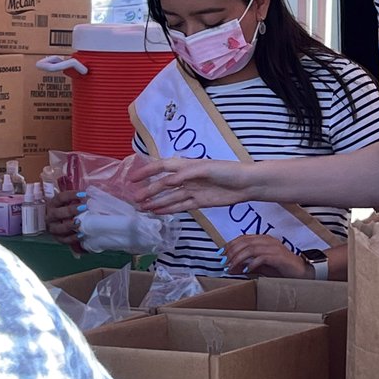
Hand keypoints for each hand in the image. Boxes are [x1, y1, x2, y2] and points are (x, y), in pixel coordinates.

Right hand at [46, 189, 86, 252]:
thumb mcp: (69, 202)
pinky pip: (64, 240)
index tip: (84, 194)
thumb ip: (78, 199)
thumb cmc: (68, 209)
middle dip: (70, 210)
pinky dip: (73, 238)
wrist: (59, 223)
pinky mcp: (58, 238)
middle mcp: (50, 216)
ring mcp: (53, 228)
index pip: (60, 198)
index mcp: (53, 204)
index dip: (71, 195)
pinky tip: (81, 234)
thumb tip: (94, 195)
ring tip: (80, 222)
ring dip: (70, 225)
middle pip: (57, 213)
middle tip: (83, 208)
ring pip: (58, 228)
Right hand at [126, 157, 260, 214]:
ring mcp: (192, 190)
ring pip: (169, 197)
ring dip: (156, 201)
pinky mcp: (199, 202)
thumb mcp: (207, 169)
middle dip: (149, 191)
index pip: (162, 167)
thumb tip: (167, 182)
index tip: (132, 178)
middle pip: (163, 185)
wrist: (246, 184)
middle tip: (134, 199)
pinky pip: (180, 206)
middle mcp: (186, 178)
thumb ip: (187, 174)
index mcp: (187, 165)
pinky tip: (157, 212)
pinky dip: (168, 209)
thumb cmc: (228, 171)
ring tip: (141, 208)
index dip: (146, 171)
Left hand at [222, 235, 310, 278]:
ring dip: (238, 259)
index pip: (243, 238)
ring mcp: (274, 247)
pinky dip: (251, 263)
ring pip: (251, 248)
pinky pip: (261, 257)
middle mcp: (268, 240)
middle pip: (245, 242)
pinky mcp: (278, 256)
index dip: (230, 245)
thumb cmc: (281, 268)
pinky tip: (246, 270)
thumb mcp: (261, 266)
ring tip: (232, 268)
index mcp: (264, 239)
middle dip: (232, 252)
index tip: (221, 254)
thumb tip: (231, 267)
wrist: (301, 272)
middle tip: (224, 263)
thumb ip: (247, 264)